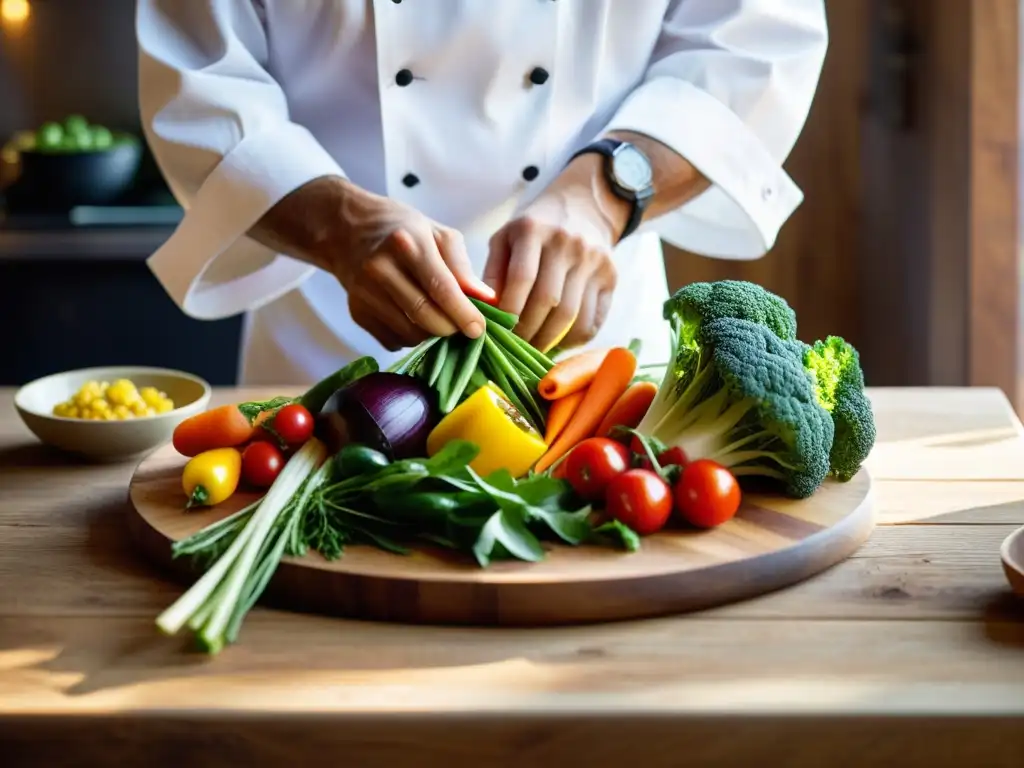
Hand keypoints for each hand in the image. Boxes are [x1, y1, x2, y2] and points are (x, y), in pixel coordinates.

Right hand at [327, 182, 490, 350]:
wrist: (347, 229)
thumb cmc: (402, 229)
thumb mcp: (437, 234)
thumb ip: (462, 267)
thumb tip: (486, 300)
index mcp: (406, 243)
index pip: (440, 288)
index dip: (463, 313)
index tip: (479, 329)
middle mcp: (381, 268)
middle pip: (424, 316)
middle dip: (450, 329)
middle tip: (464, 328)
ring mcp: (365, 292)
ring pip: (409, 333)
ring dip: (432, 336)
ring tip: (441, 321)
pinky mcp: (356, 311)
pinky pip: (392, 340)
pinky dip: (410, 338)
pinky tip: (415, 321)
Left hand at [484, 157, 625, 351]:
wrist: (583, 206)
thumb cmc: (534, 229)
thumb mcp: (506, 238)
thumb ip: (492, 273)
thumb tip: (486, 314)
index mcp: (534, 229)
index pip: (522, 278)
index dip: (508, 311)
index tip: (497, 332)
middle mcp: (568, 243)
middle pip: (548, 300)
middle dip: (528, 331)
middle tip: (513, 348)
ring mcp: (593, 260)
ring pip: (572, 315)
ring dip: (549, 340)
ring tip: (532, 349)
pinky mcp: (610, 277)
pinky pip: (593, 319)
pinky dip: (574, 340)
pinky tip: (558, 343)